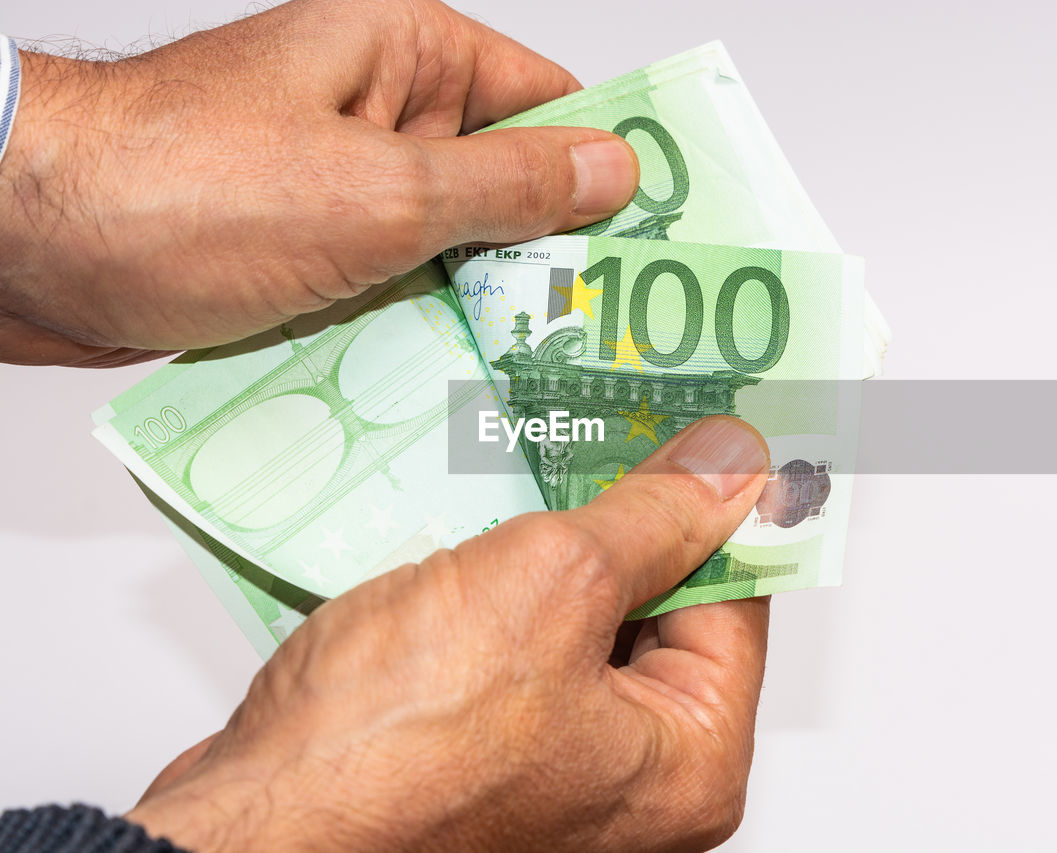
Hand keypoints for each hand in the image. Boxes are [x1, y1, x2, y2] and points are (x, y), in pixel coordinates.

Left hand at [0, 0, 638, 366]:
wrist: (23, 243)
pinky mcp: (305, 254)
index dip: (613, 163)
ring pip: (452, 247)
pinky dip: (428, 328)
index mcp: (406, 56)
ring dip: (494, 304)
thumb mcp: (376, 189)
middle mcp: (379, 115)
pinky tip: (471, 384)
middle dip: (560, 254)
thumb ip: (503, 185)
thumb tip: (611, 170)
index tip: (672, 236)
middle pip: (506, 181)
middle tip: (627, 333)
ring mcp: (340, 188)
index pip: (548, 99)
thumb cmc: (180, 187)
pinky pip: (395, 288)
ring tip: (565, 374)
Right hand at [127, 415, 771, 851]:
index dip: (715, 503)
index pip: (736, 601)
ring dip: (557, 542)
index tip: (702, 427)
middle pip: (661, 611)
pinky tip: (476, 524)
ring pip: (582, 622)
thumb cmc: (390, 750)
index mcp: (684, 763)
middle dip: (628, 517)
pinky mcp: (480, 755)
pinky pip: (519, 647)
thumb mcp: (551, 586)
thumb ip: (654, 517)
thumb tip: (729, 463)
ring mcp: (553, 771)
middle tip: (611, 422)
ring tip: (536, 455)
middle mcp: (630, 781)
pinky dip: (503, 585)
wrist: (248, 827)